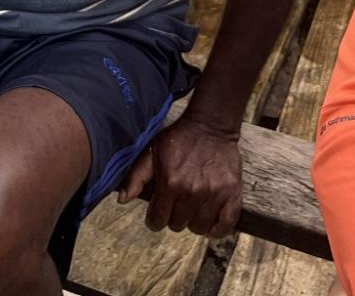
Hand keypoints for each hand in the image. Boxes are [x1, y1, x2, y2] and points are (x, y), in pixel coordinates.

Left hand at [120, 114, 243, 236]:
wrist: (210, 125)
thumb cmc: (178, 139)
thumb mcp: (152, 152)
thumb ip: (136, 177)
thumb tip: (122, 200)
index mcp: (170, 183)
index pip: (158, 220)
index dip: (154, 219)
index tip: (157, 214)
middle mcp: (192, 191)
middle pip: (178, 225)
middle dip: (173, 217)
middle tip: (176, 204)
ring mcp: (214, 194)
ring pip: (199, 228)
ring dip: (193, 222)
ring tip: (191, 209)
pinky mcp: (232, 193)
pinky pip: (226, 225)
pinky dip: (217, 229)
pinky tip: (210, 223)